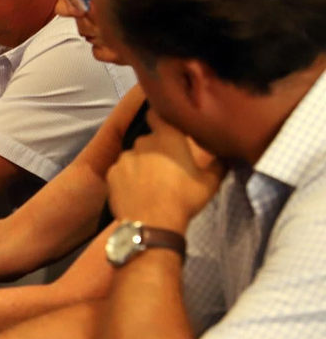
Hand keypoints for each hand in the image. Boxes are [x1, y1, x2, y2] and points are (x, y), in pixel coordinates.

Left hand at [106, 112, 225, 230]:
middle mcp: (143, 142)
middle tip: (164, 167)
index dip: (159, 118)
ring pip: (133, 156)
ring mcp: (124, 157)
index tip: (164, 126)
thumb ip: (219, 164)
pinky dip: (126, 178)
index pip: (157, 115)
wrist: (153, 223)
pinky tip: (135, 191)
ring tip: (149, 183)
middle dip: (154, 149)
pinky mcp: (112, 173)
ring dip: (140, 164)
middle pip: (148, 140)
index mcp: (168, 138)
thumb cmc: (184, 200)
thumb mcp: (210, 183)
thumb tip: (227, 155)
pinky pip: (120, 171)